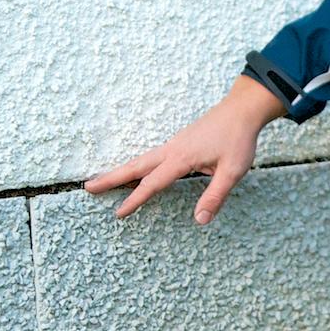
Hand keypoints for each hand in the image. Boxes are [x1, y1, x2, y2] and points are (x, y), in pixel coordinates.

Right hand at [83, 75, 287, 223]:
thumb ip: (215, 196)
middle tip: (88, 187)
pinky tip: (135, 172)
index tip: (119, 214)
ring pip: (142, 160)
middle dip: (112, 177)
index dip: (135, 200)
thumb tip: (200, 221)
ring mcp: (174, 144)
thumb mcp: (233, 171)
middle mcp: (172, 149)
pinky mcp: (180, 143)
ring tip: (102, 181)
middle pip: (136, 166)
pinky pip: (152, 157)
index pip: (153, 183)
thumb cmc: (238, 139)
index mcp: (181, 158)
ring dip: (121, 171)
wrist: (241, 109)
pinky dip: (137, 166)